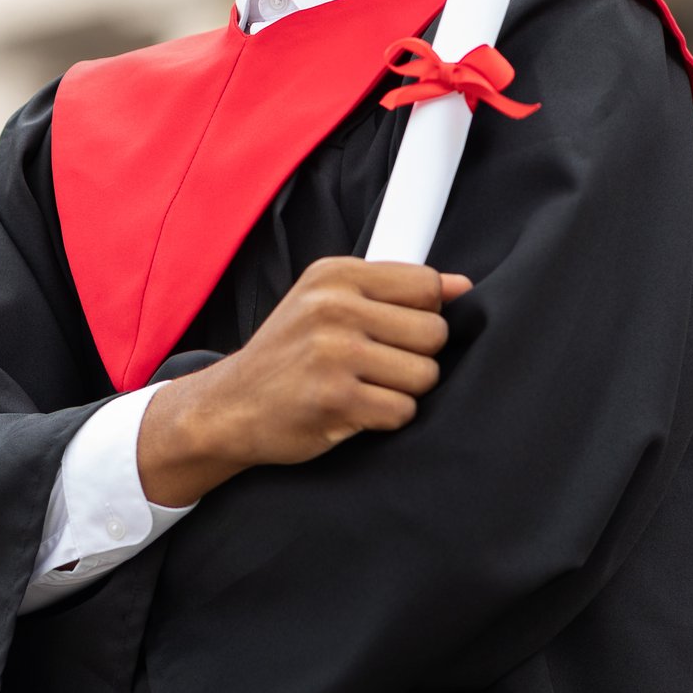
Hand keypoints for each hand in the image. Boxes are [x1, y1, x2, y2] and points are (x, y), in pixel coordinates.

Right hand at [135, 257, 470, 506]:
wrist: (229, 405)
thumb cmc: (288, 355)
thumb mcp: (328, 302)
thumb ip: (394, 291)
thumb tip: (463, 287)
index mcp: (336, 275)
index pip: (427, 286)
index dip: (423, 316)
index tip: (393, 333)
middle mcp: (333, 306)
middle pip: (434, 333)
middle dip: (416, 357)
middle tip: (378, 366)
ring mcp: (333, 352)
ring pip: (424, 375)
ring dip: (402, 391)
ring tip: (365, 388)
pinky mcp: (334, 398)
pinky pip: (403, 410)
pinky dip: (386, 418)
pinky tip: (356, 409)